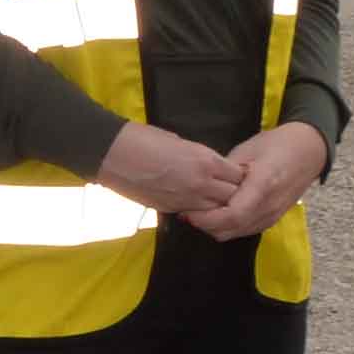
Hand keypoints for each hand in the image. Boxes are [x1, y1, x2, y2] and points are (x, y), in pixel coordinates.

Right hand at [100, 119, 237, 216]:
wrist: (114, 154)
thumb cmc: (144, 139)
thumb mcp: (180, 142)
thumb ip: (200, 157)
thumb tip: (210, 167)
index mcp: (206, 161)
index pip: (239, 176)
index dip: (240, 176)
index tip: (237, 175)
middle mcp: (202, 183)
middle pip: (233, 197)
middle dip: (234, 194)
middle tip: (229, 190)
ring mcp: (187, 200)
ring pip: (217, 211)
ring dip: (217, 206)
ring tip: (213, 199)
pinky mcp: (172, 210)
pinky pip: (196, 214)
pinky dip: (200, 211)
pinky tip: (196, 204)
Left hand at [178, 121, 326, 243]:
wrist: (309, 152)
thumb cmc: (277, 145)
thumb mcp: (248, 150)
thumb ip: (226, 171)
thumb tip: (202, 185)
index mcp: (263, 185)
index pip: (232, 214)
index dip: (207, 218)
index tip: (188, 210)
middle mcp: (269, 206)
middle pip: (231, 229)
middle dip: (205, 225)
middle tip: (186, 211)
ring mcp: (272, 216)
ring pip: (236, 233)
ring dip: (215, 227)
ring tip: (198, 213)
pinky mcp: (272, 220)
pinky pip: (244, 230)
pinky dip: (227, 227)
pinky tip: (216, 214)